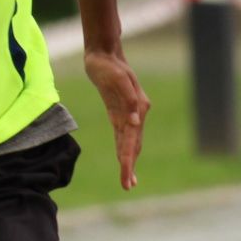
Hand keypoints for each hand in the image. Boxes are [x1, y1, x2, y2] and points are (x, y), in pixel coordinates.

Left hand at [85, 48, 149, 190]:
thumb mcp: (116, 77)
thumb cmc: (108, 65)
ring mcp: (129, 114)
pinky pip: (123, 136)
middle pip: (134, 144)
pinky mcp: (119, 113)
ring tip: (129, 181)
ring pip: (130, 143)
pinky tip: (124, 161)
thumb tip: (135, 121)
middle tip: (127, 186)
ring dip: (129, 161)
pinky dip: (124, 150)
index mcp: (137, 108)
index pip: (132, 139)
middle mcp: (136, 113)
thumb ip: (128, 98)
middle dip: (130, 166)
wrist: (103, 54)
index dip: (129, 158)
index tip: (126, 174)